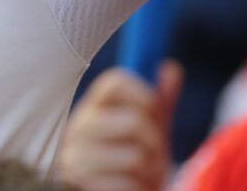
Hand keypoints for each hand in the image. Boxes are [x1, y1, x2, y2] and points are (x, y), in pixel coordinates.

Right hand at [54, 61, 181, 190]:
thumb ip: (158, 103)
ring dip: (150, 171)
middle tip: (154, 154)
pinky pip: (128, 184)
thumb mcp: (148, 130)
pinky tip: (131, 188)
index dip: (144, 93)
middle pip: (133, 122)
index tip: (156, 110)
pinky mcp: (79, 185)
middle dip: (155, 142)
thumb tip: (170, 68)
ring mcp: (76, 158)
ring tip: (142, 174)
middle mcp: (79, 128)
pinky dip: (138, 189)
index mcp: (93, 107)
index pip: (115, 82)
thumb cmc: (131, 161)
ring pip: (135, 157)